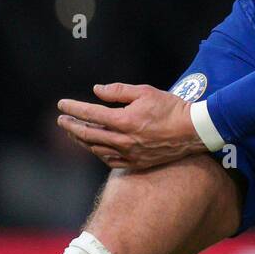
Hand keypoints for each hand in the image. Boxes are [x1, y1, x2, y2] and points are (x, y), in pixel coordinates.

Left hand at [56, 83, 204, 170]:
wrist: (192, 130)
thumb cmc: (170, 108)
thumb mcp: (145, 92)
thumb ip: (118, 91)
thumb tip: (97, 90)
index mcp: (123, 120)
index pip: (90, 114)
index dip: (73, 108)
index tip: (62, 104)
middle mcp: (123, 140)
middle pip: (87, 134)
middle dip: (71, 126)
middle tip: (62, 120)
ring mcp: (129, 154)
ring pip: (96, 149)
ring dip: (81, 140)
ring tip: (74, 133)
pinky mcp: (136, 162)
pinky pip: (110, 161)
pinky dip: (98, 153)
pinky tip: (94, 147)